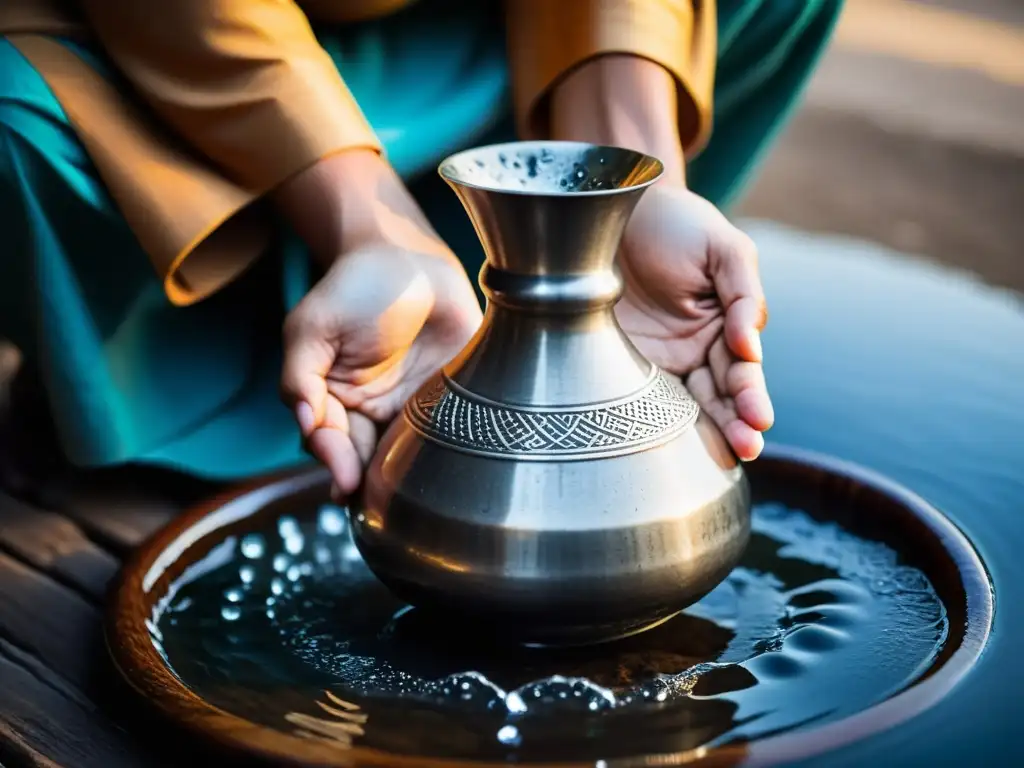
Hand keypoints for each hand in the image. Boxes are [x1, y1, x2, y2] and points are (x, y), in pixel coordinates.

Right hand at [278, 153, 481, 495]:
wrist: (411, 260)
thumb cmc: (355, 288)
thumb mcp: (314, 326)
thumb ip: (300, 376)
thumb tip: (303, 423)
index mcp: (332, 400)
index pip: (328, 443)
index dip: (335, 462)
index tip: (345, 481)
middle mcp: (371, 412)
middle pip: (365, 460)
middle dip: (368, 481)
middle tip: (373, 496)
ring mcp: (411, 410)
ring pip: (403, 457)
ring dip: (403, 477)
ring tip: (406, 496)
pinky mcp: (449, 402)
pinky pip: (447, 435)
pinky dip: (445, 454)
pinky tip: (444, 469)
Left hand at [616, 183, 773, 459]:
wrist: (615, 209)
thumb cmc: (677, 225)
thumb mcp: (723, 248)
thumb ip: (745, 294)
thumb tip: (752, 346)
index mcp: (729, 325)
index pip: (744, 368)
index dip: (751, 393)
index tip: (758, 417)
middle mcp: (698, 349)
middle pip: (722, 394)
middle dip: (739, 423)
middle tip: (750, 446)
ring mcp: (661, 360)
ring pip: (689, 405)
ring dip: (711, 431)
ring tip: (729, 455)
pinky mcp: (624, 364)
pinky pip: (643, 398)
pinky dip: (660, 424)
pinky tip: (674, 448)